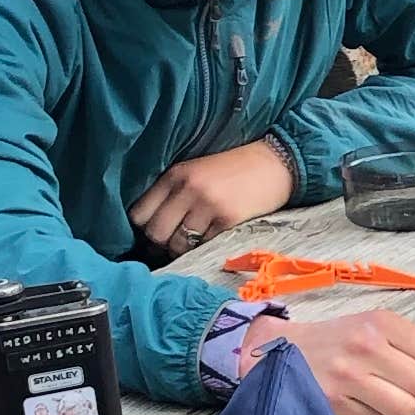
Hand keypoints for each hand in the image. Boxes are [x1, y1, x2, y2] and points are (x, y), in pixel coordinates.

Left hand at [131, 137, 296, 254]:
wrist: (275, 164)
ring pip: (177, 245)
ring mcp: (208, 205)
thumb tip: (150, 227)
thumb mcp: (196, 171)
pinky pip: (203, 246)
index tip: (153, 232)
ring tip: (193, 243)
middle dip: (160, 244)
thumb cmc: (233, 170)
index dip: (143, 228)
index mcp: (175, 175)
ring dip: (182, 250)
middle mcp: (188, 189)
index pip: (139, 214)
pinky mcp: (227, 220)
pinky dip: (203, 248)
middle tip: (172, 243)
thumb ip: (172, 193)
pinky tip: (211, 238)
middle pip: (155, 233)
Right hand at [240, 305, 414, 414]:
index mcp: (382, 323)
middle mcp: (366, 346)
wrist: (280, 350)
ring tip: (389, 398)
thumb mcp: (372, 327)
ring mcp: (348, 375)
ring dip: (405, 410)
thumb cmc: (337, 341)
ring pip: (405, 409)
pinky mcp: (333, 400)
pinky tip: (363, 402)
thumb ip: (411, 347)